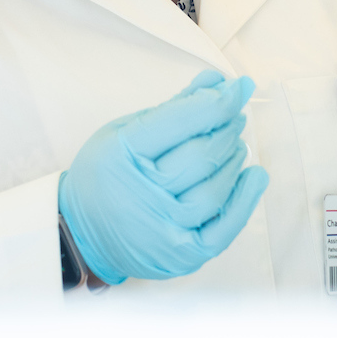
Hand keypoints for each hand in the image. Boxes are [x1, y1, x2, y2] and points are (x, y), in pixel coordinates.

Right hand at [58, 70, 268, 284]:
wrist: (82, 233)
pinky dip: (245, 201)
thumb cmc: (108, 174)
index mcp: (120, 155)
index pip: (178, 122)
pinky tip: (254, 176)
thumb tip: (217, 80)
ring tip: (235, 143)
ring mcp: (162, 231)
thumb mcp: (126, 131)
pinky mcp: (181, 256)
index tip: (235, 88)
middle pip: (200, 156)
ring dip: (233, 160)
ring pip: (214, 190)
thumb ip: (174, 107)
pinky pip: (224, 230)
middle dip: (226, 128)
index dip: (215, 103)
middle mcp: (140, 196)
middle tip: (234, 114)